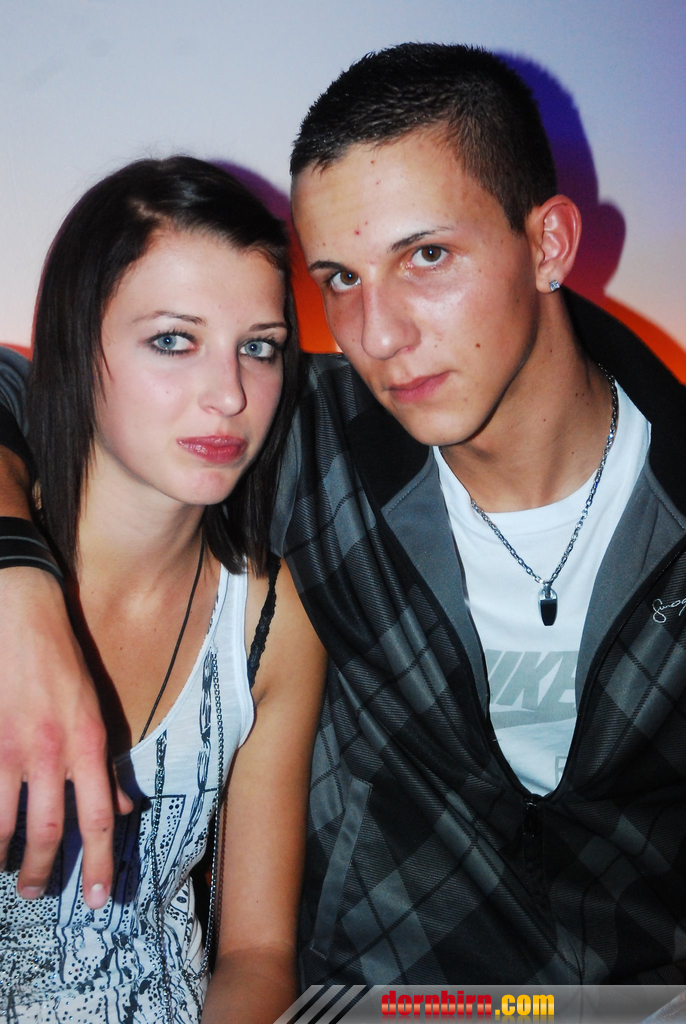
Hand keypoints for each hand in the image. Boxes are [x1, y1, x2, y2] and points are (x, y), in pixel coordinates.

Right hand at [0, 567, 131, 907]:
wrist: (22, 615)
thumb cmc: (62, 663)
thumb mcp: (96, 710)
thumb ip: (105, 764)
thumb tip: (122, 808)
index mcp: (87, 744)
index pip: (97, 819)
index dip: (97, 864)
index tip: (97, 899)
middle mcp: (49, 751)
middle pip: (46, 831)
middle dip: (40, 870)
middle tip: (35, 891)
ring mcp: (7, 748)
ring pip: (2, 822)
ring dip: (1, 853)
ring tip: (3, 866)